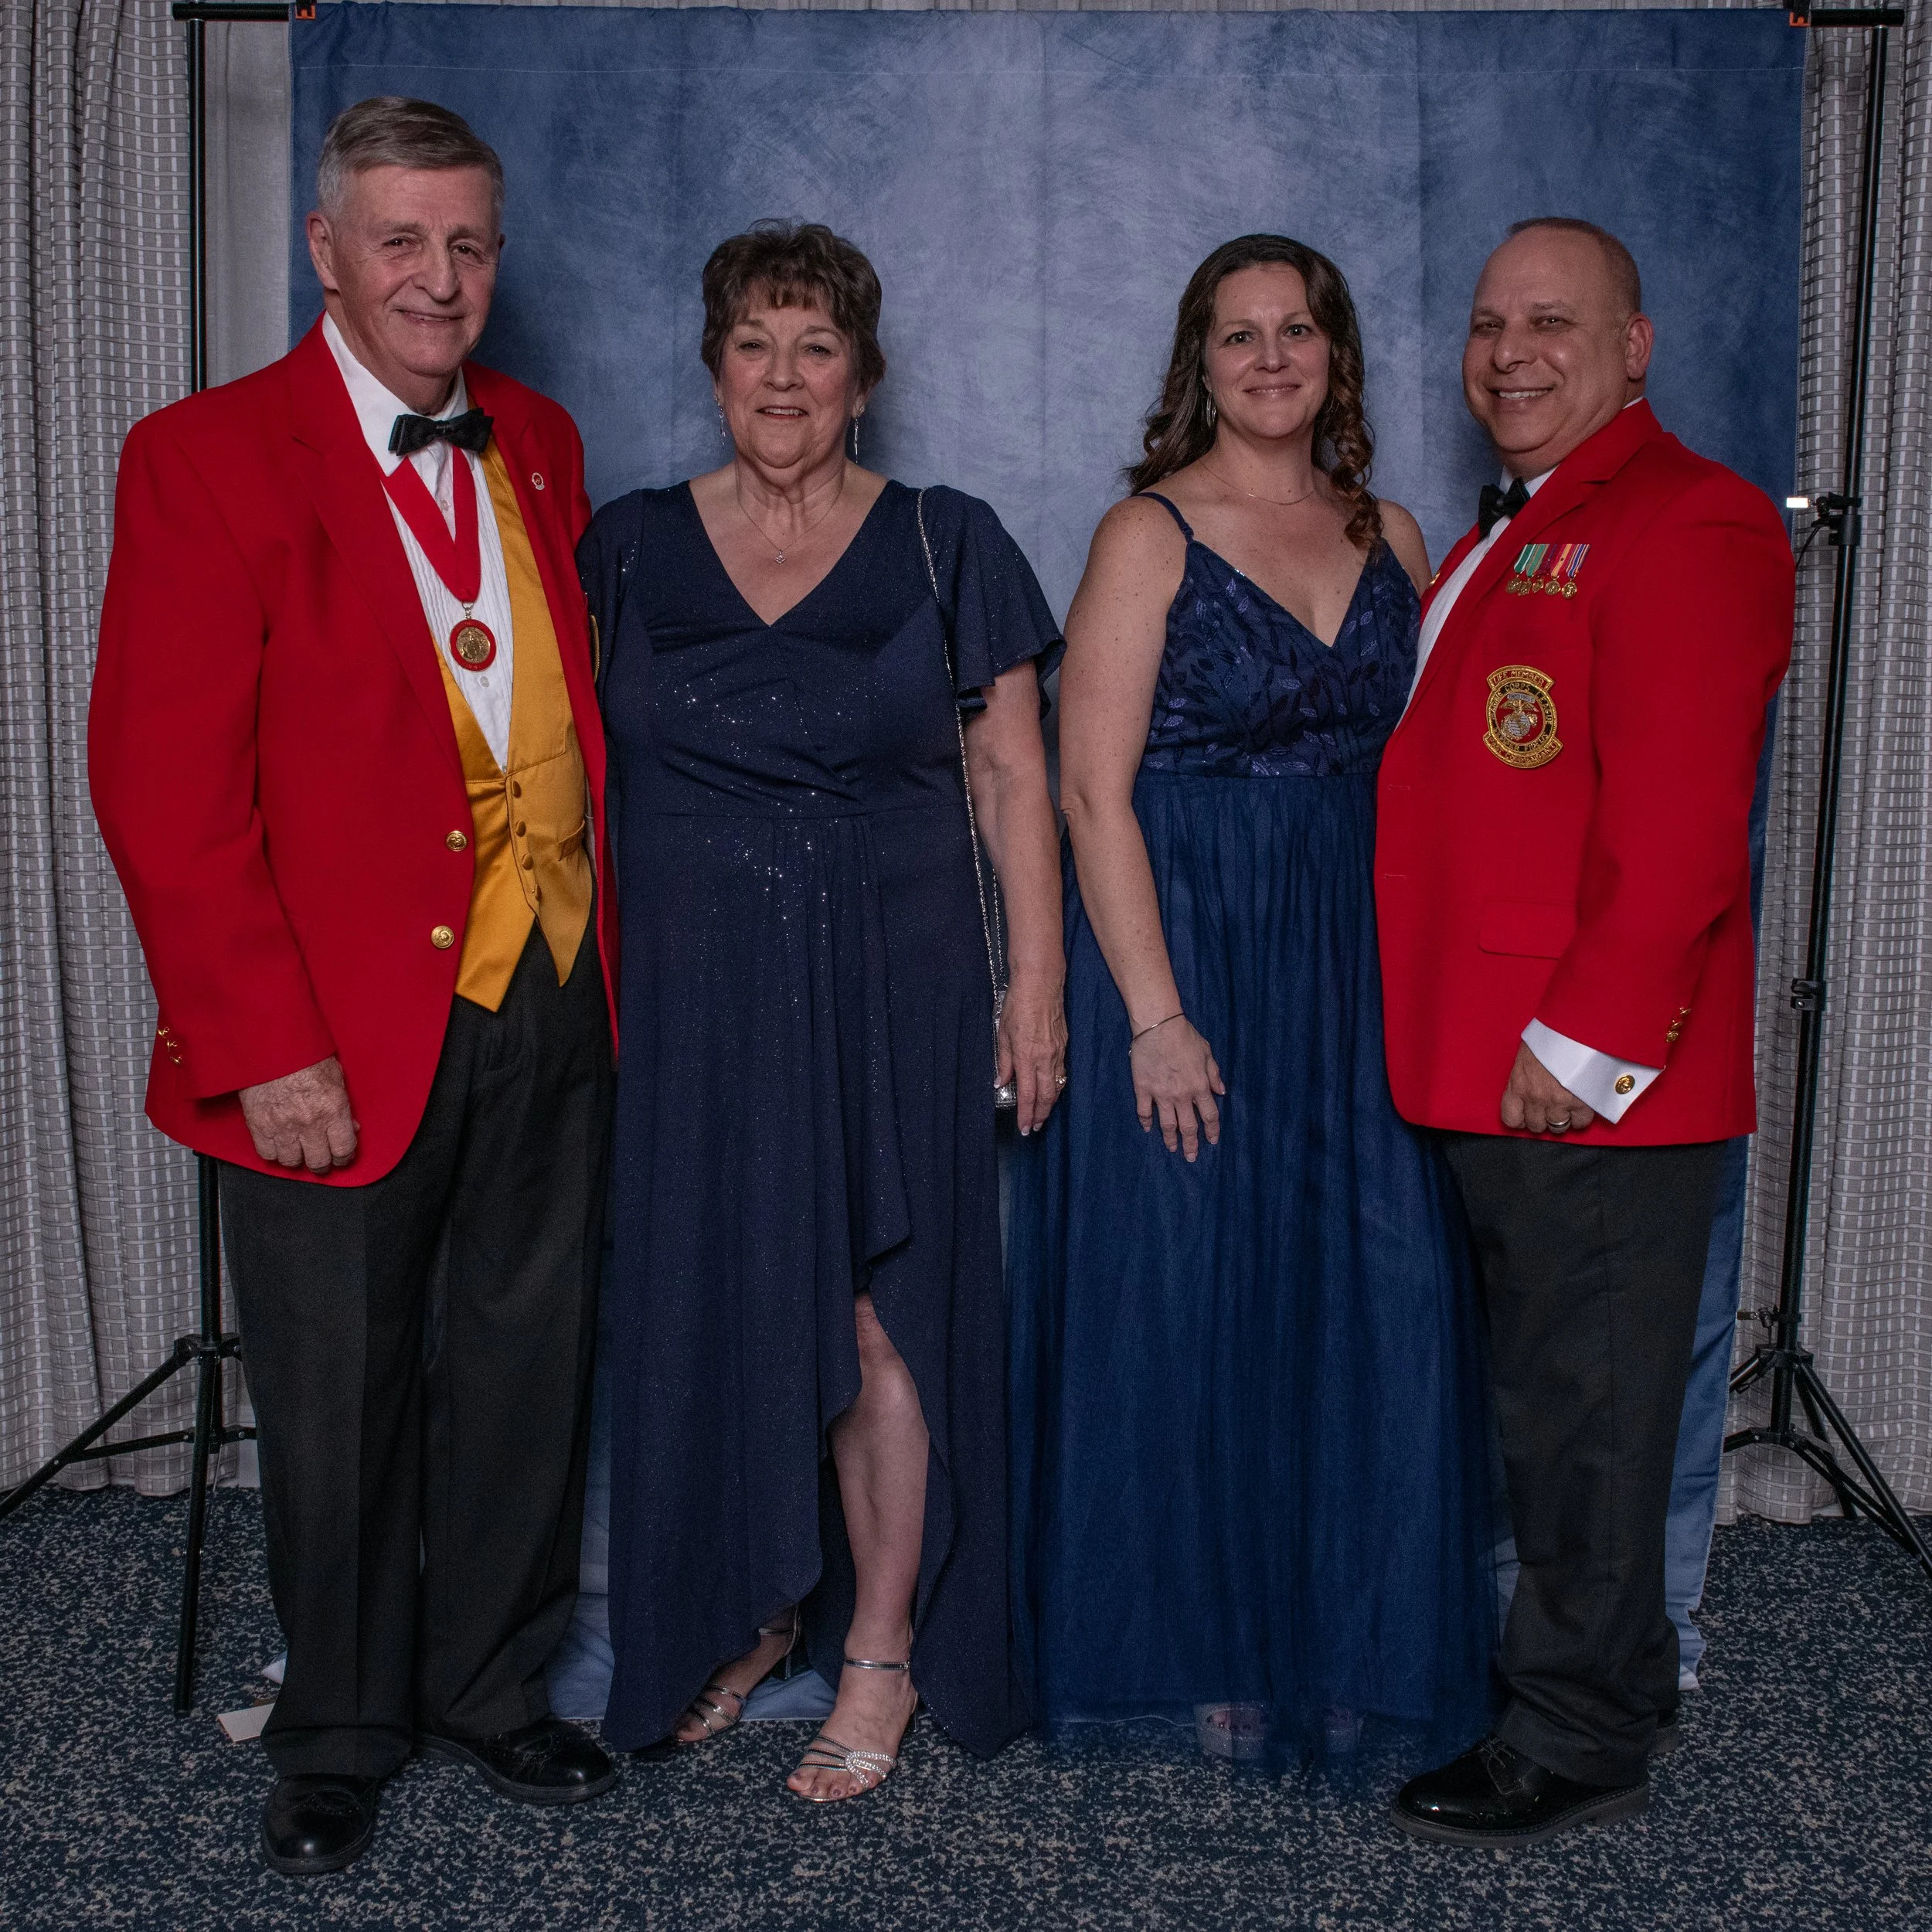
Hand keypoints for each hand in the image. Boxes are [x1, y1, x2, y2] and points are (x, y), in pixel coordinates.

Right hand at [238, 1056, 358, 1172]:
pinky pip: (268, 1154)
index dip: (344, 1157)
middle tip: (321, 1158)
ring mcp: (283, 1126)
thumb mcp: (335, 1076)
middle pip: (319, 1161)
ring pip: (292, 1161)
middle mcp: (310, 1121)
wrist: (269, 1045)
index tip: (341, 1157)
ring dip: (297, 1158)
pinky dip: (274, 1153)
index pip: (344, 1149)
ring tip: (300, 1150)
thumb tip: (352, 1128)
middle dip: (322, 1163)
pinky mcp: (259, 1126)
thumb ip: (344, 1106)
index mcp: (333, 1108)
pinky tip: (280, 1145)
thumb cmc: (303, 1054)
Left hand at [998, 974, 1067, 1135]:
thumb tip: (1001, 1082)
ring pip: (1057, 1085)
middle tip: (1034, 1127)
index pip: (1027, 1095)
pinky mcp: (1064, 1045)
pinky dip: (1057, 1086)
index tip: (1024, 1128)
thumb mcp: (1003, 1033)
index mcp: (1027, 1057)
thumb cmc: (1018, 1004)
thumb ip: (1004, 1061)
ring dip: (1049, 1103)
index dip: (1026, 1114)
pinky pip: (1062, 1072)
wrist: (1041, 983)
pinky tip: (1052, 1090)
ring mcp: (1057, 1052)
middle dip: (1040, 1115)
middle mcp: (1045, 1058)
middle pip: (1046, 1096)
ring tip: (1042, 1114)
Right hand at [1131, 1017, 1223, 1161]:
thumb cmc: (1185, 1036)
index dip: (1212, 1130)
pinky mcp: (1143, 1089)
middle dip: (1191, 1144)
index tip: (1212, 1140)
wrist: (1159, 1026)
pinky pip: (1144, 1111)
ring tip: (1172, 1149)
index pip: (1210, 1115)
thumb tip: (1222, 1091)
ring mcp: (1161, 1094)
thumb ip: (1214, 1074)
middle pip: (1189, 1126)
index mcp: (1200, 1086)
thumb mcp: (1207, 1053)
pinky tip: (1148, 1129)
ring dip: (1170, 1139)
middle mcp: (1182, 1095)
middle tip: (1191, 1157)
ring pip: (1167, 1124)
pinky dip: (1146, 1122)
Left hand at [1499, 1043, 1595, 1136]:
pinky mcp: (1582, 1103)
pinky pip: (1580, 1123)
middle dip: (1542, 1118)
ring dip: (1561, 1119)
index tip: (1526, 1114)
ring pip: (1557, 1127)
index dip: (1520, 1119)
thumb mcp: (1527, 1055)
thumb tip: (1527, 1086)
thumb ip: (1525, 1076)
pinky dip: (1580, 1118)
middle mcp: (1535, 1098)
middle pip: (1535, 1125)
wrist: (1576, 1029)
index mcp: (1518, 1084)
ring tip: (1565, 1108)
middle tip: (1549, 1108)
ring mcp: (1558, 1102)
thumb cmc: (1550, 1035)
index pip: (1511, 1118)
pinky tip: (1580, 1108)